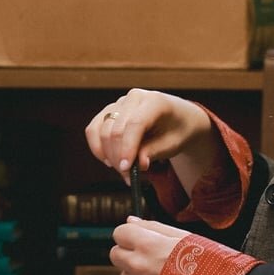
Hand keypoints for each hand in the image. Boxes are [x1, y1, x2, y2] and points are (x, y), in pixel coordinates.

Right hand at [85, 88, 215, 174]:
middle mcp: (134, 97)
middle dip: (118, 157)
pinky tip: (109, 160)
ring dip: (108, 154)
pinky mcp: (109, 111)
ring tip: (122, 170)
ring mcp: (119, 102)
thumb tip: (137, 165)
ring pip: (101, 130)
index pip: (135, 124)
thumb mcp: (173, 144)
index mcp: (154, 101)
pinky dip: (98, 147)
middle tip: (128, 176)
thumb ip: (154, 152)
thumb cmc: (178, 129)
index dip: (128, 148)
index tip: (126, 169)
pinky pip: (94, 128)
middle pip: (115, 129)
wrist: (180, 118)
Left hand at [108, 217, 189, 274]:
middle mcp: (139, 266)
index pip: (120, 233)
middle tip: (151, 260)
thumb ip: (154, 228)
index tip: (139, 240)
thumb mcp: (185, 236)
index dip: (130, 236)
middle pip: (116, 254)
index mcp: (149, 244)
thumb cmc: (211, 264)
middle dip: (130, 255)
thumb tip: (131, 220)